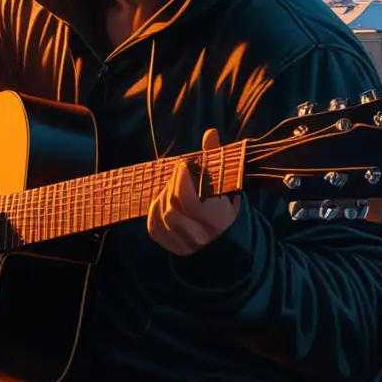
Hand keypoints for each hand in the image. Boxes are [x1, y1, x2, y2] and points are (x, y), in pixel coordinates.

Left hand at [148, 128, 238, 255]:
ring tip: (174, 185)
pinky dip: (155, 209)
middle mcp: (200, 236)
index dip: (181, 180)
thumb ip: (216, 161)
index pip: (189, 201)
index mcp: (217, 220)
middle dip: (173, 184)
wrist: (228, 242)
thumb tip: (210, 133)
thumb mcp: (226, 184)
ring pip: (162, 215)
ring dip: (164, 195)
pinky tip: (164, 200)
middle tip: (179, 172)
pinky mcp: (172, 248)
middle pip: (173, 207)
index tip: (183, 164)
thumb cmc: (227, 207)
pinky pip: (154, 226)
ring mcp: (185, 245)